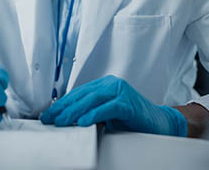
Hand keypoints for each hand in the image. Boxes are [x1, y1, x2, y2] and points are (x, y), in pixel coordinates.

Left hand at [40, 75, 186, 136]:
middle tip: (51, 118)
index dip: (62, 103)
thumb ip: (91, 111)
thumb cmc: (132, 119)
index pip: (78, 93)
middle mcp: (112, 85)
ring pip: (92, 100)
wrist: (159, 123)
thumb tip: (67, 117)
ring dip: (75, 112)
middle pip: (82, 95)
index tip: (49, 113)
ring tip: (62, 121)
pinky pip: (108, 108)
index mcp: (105, 85)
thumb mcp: (106, 113)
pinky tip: (84, 122)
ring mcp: (121, 92)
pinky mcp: (129, 104)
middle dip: (64, 108)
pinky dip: (95, 114)